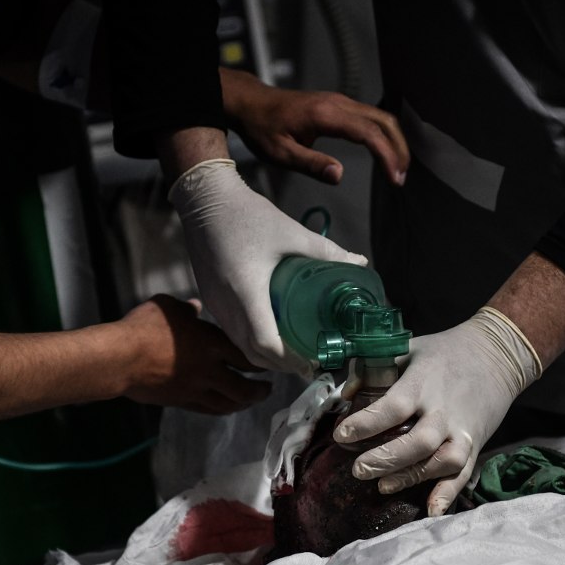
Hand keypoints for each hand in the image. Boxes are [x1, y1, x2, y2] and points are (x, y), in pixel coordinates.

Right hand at [118, 294, 271, 413]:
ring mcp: (195, 389)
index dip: (262, 362)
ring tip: (250, 401)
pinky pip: (208, 409)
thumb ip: (187, 310)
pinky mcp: (180, 401)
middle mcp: (209, 370)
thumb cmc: (143, 327)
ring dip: (244, 404)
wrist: (120, 359)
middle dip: (260, 390)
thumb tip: (195, 307)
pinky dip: (221, 409)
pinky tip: (224, 407)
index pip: (247, 356)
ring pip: (228, 404)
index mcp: (211, 343)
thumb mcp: (168, 307)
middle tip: (268, 388)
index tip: (271, 362)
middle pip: (244, 388)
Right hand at [168, 159, 367, 373]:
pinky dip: (251, 340)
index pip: (265, 343)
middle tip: (308, 362)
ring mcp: (213, 304)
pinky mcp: (209, 298)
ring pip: (239, 344)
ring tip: (292, 352)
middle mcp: (225, 305)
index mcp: (246, 291)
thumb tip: (360, 263)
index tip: (311, 364)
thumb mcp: (291, 233)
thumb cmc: (248, 215)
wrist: (205, 200)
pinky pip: (230, 331)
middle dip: (281, 364)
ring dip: (265, 355)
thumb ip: (327, 251)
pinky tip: (270, 332)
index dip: (289, 361)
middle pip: (252, 353)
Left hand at [220, 69, 408, 185]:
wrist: (250, 103)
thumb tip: (339, 175)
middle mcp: (337, 103)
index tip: (395, 178)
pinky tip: (385, 152)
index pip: (368, 133)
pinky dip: (383, 134)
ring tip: (397, 169)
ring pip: (380, 117)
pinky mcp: (339, 105)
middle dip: (399, 148)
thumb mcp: (280, 152)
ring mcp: (340, 101)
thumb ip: (310, 164)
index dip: (387, 155)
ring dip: (394, 141)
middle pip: (383, 121)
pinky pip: (370, 117)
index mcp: (325, 114)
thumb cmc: (261, 127)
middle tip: (402, 176)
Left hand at [332, 307, 542, 515]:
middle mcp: (443, 410)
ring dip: (412, 477)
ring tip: (383, 486)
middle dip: (387, 458)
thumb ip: (373, 369)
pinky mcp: (475, 444)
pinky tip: (431, 510)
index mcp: (423, 383)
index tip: (341, 434)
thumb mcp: (407, 349)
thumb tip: (345, 394)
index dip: (366, 422)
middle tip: (359, 470)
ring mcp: (462, 430)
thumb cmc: (444, 353)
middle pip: (418, 441)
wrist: (496, 355)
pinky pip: (463, 473)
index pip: (393, 407)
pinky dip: (449, 493)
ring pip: (442, 461)